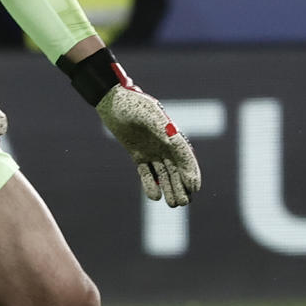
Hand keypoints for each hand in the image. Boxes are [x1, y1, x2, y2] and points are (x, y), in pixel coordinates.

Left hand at [98, 79, 201, 206]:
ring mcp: (151, 149)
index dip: (190, 171)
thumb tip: (175, 143)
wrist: (111, 101)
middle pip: (176, 168)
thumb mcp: (148, 115)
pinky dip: (150, 184)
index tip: (194, 188)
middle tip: (183, 202)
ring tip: (173, 204)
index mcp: (170, 133)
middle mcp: (163, 143)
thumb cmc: (131, 104)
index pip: (184, 156)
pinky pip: (146, 172)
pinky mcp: (138, 154)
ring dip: (170, 188)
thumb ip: (162, 129)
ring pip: (164, 173)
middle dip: (181, 186)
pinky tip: (155, 197)